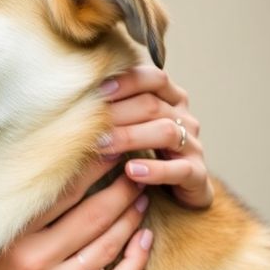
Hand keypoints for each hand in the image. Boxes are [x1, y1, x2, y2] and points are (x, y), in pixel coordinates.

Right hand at [0, 158, 153, 269]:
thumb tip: (22, 153)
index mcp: (8, 234)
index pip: (63, 189)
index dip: (92, 165)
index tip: (107, 144)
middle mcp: (33, 261)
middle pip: (92, 214)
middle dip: (120, 187)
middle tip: (134, 166)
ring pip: (107, 246)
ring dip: (130, 218)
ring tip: (139, 196)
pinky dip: (135, 261)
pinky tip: (144, 241)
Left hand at [99, 66, 213, 208]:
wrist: (171, 191)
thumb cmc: (140, 151)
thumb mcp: (126, 126)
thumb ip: (111, 109)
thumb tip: (72, 96)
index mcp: (169, 98)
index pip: (153, 78)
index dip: (126, 81)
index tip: (98, 90)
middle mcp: (184, 117)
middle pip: (152, 105)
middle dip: (118, 113)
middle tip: (87, 124)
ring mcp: (193, 145)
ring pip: (166, 132)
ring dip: (130, 137)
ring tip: (102, 146)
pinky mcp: (196, 174)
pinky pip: (180, 170)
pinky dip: (155, 170)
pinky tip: (131, 171)